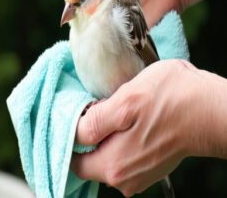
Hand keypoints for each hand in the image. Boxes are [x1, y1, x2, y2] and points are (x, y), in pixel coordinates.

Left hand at [71, 60, 226, 196]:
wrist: (211, 109)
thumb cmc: (172, 100)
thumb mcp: (126, 101)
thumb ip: (96, 122)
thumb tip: (75, 131)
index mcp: (113, 166)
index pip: (73, 159)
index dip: (68, 134)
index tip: (72, 114)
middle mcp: (123, 178)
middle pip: (87, 158)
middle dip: (84, 134)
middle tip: (89, 107)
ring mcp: (136, 173)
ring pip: (103, 154)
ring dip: (101, 134)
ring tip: (107, 110)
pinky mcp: (147, 164)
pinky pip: (119, 152)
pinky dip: (115, 137)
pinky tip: (123, 118)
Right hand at [83, 0, 180, 26]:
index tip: (71, 4)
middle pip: (83, 10)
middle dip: (81, 13)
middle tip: (84, 12)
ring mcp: (115, 12)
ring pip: (94, 24)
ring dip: (92, 24)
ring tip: (96, 20)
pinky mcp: (127, 27)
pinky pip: (112, 35)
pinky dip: (105, 35)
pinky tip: (103, 31)